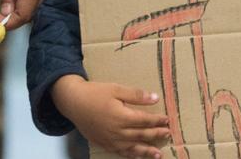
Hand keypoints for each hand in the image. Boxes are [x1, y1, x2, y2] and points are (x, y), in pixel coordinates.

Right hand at [52, 75, 170, 158]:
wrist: (72, 102)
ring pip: (132, 148)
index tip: (168, 120)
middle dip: (156, 135)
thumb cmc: (95, 93)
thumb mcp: (116, 89)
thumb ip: (136, 95)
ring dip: (146, 151)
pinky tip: (138, 156)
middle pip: (141, 135)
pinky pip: (120, 152)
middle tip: (168, 134)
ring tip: (158, 154)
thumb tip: (155, 98)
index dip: (158, 121)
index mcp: (121, 116)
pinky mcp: (103, 143)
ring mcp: (110, 140)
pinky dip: (131, 155)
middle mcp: (117, 131)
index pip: (145, 120)